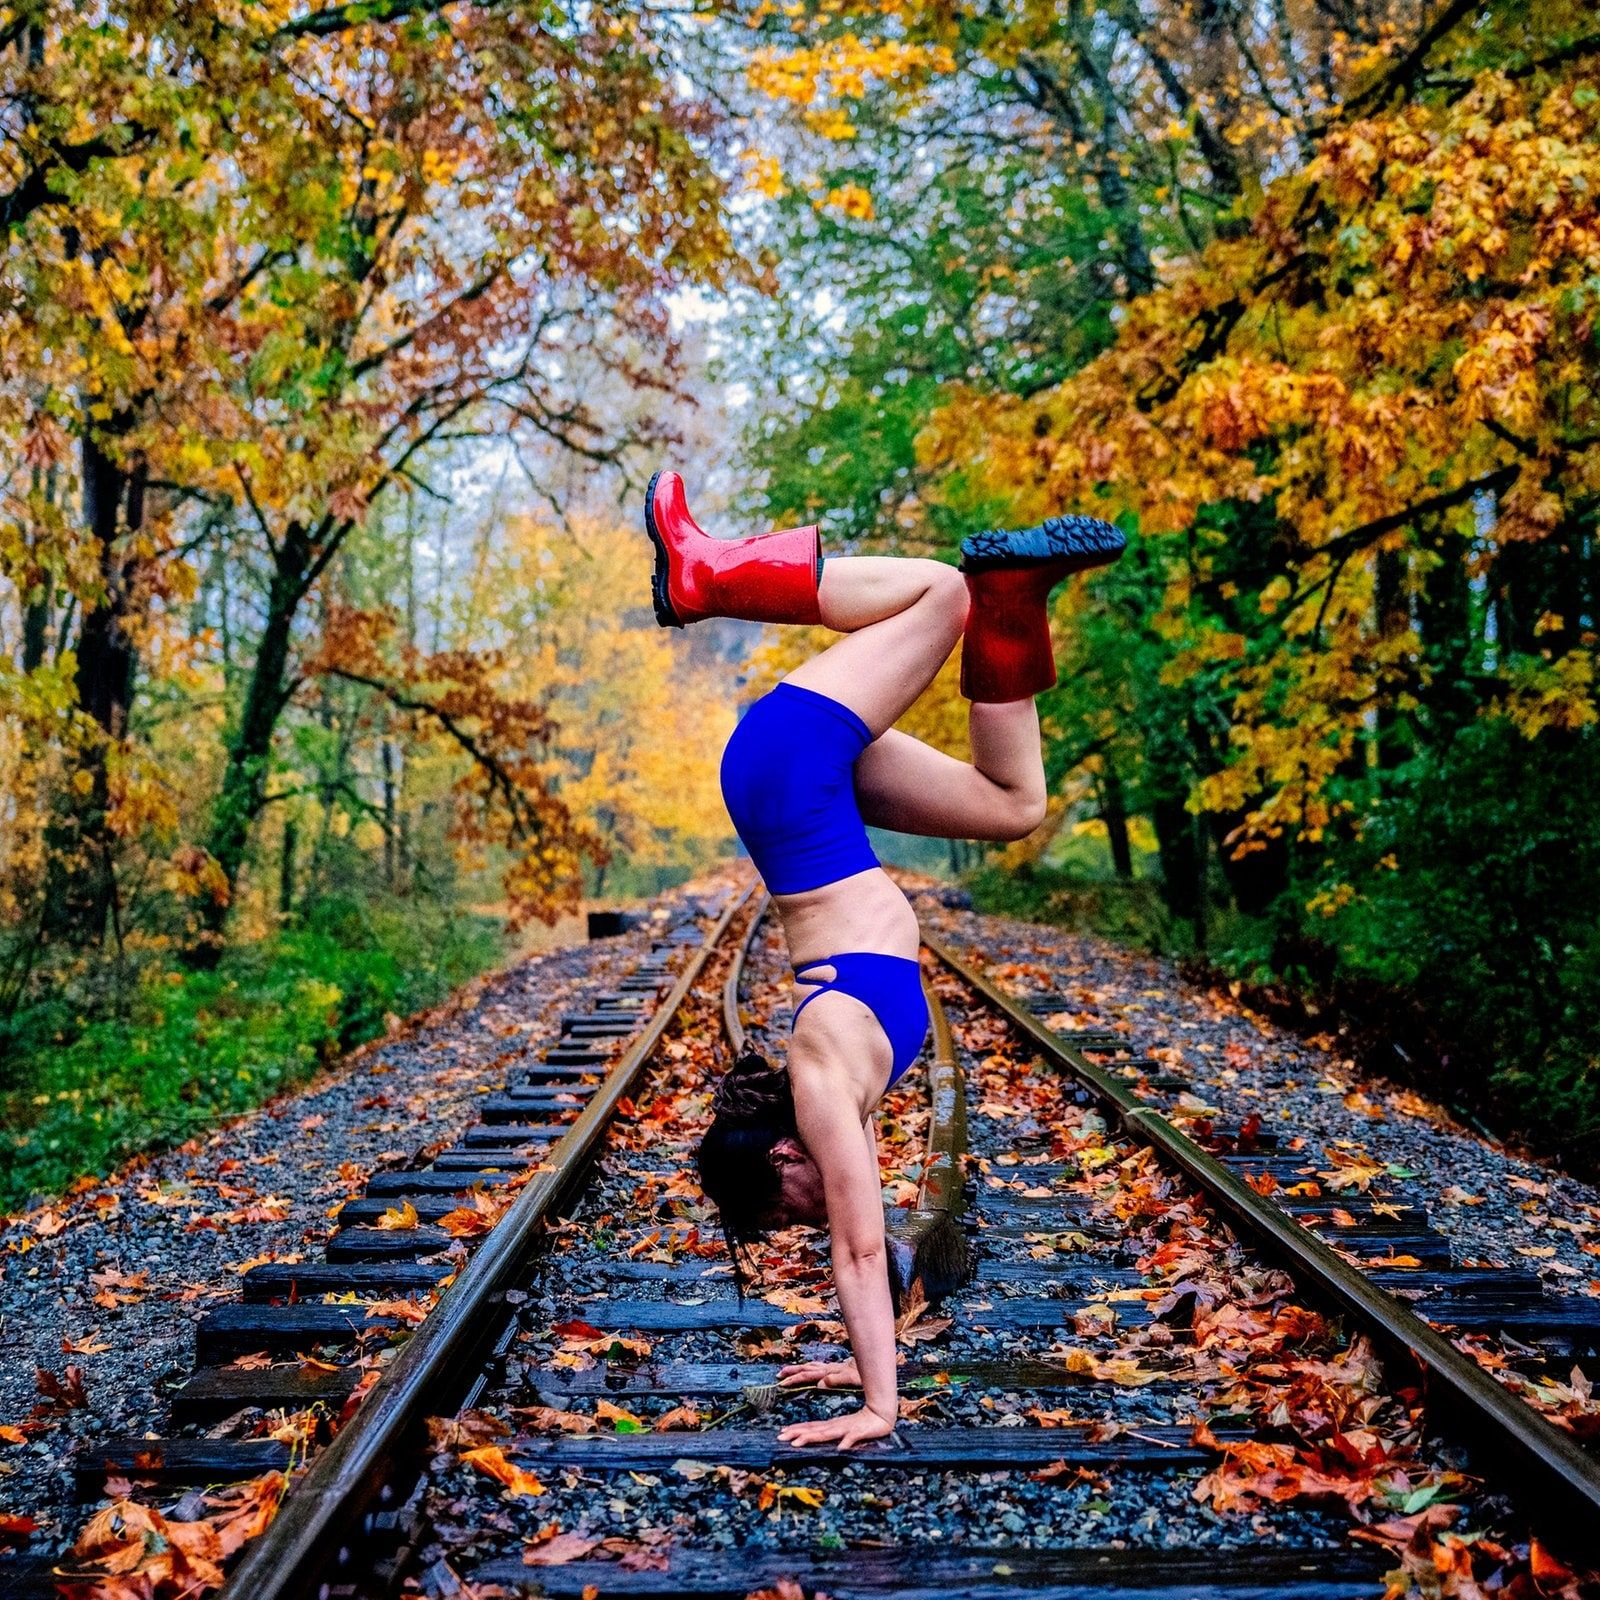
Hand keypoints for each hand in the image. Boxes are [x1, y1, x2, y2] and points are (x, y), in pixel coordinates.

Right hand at [777, 1357, 859, 1389]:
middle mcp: (828, 1368)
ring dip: (797, 1369)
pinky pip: (816, 1367)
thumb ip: (837, 1379)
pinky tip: (805, 1370)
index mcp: (830, 1371)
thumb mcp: (853, 1379)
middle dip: (792, 1372)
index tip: (782, 1383)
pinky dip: (807, 1368)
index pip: (808, 1375)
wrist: (875, 1364)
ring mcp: (831, 1367)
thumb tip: (819, 1384)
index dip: (795, 1378)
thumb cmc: (865, 1375)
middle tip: (778, 1376)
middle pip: (806, 1368)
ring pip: (810, 1366)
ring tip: (785, 1372)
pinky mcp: (835, 1369)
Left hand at [778, 1403, 895, 1450]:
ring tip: (797, 1442)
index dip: (797, 1430)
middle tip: (780, 1437)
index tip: (782, 1433)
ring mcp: (847, 1429)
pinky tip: (840, 1448)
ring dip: (811, 1437)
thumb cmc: (866, 1423)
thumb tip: (833, 1447)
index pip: (812, 1428)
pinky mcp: (860, 1432)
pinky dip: (846, 1442)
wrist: (883, 1413)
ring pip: (826, 1433)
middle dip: (797, 1433)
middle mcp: (837, 1427)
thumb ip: (839, 1437)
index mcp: (833, 1426)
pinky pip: (852, 1438)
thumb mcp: (849, 1431)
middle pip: (814, 1430)